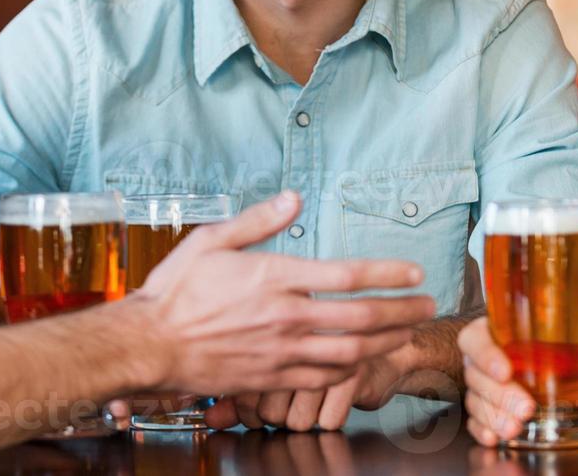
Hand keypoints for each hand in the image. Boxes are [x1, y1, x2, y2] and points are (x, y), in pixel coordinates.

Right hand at [134, 192, 435, 395]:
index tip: (415, 272)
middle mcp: (286, 317)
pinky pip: (324, 379)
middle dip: (403, 311)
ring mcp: (282, 353)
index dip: (389, 274)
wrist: (149, 344)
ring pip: (351, 352)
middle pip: (362, 318)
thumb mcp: (212, 240)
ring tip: (407, 333)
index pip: (348, 276)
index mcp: (275, 278)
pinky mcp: (272, 379)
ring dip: (387, 342)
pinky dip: (352, 370)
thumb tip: (294, 198)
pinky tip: (364, 362)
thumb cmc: (176, 291)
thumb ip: (258, 221)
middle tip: (428, 305)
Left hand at [204, 347, 410, 430]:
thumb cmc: (321, 345)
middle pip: (268, 410)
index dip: (248, 408)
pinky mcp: (353, 373)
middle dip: (275, 416)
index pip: (243, 386)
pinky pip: (328, 421)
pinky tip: (329, 401)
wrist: (384, 338)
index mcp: (269, 328)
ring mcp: (325, 356)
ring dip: (302, 419)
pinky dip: (329, 418)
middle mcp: (295, 340)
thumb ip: (238, 389)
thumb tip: (213, 418)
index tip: (255, 407)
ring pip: (297, 420)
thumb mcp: (274, 359)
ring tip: (307, 401)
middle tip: (283, 404)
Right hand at [457, 315, 577, 446]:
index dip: (485, 354)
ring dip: (493, 416)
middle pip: (476, 374)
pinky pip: (475, 419)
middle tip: (526, 408)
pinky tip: (494, 437)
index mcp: (498, 331)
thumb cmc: (564, 349)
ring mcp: (482, 384)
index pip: (476, 338)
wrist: (567, 361)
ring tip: (515, 428)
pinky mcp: (486, 407)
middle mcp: (485, 357)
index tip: (505, 371)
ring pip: (475, 399)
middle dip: (500, 396)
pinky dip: (483, 429)